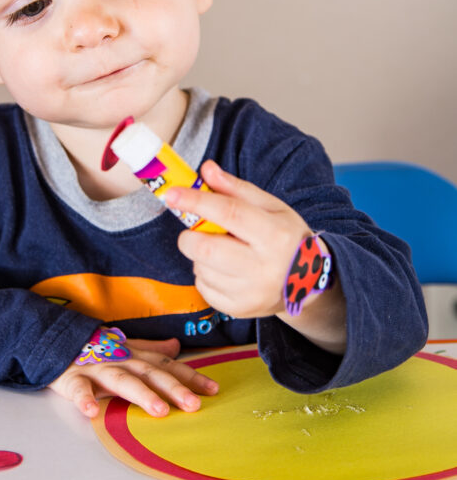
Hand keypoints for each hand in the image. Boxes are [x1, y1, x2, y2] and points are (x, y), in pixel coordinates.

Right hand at [48, 336, 218, 418]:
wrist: (55, 339)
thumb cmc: (96, 348)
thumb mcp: (125, 347)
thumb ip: (151, 349)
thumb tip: (177, 347)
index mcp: (135, 356)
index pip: (167, 366)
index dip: (190, 377)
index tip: (213, 390)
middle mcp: (121, 361)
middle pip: (150, 374)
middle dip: (173, 388)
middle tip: (193, 404)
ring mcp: (97, 369)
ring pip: (121, 380)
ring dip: (140, 394)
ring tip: (158, 410)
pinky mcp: (72, 378)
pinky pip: (78, 389)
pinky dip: (84, 399)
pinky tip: (91, 411)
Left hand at [166, 161, 312, 319]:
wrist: (308, 282)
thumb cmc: (285, 237)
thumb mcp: (271, 207)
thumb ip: (235, 188)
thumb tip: (206, 170)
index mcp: (275, 235)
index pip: (229, 213)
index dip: (196, 201)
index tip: (172, 193)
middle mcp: (264, 268)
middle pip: (207, 249)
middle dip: (190, 236)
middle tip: (196, 230)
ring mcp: (251, 293)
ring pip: (201, 268)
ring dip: (199, 255)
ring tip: (220, 249)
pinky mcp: (239, 309)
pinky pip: (203, 287)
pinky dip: (204, 273)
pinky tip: (223, 268)